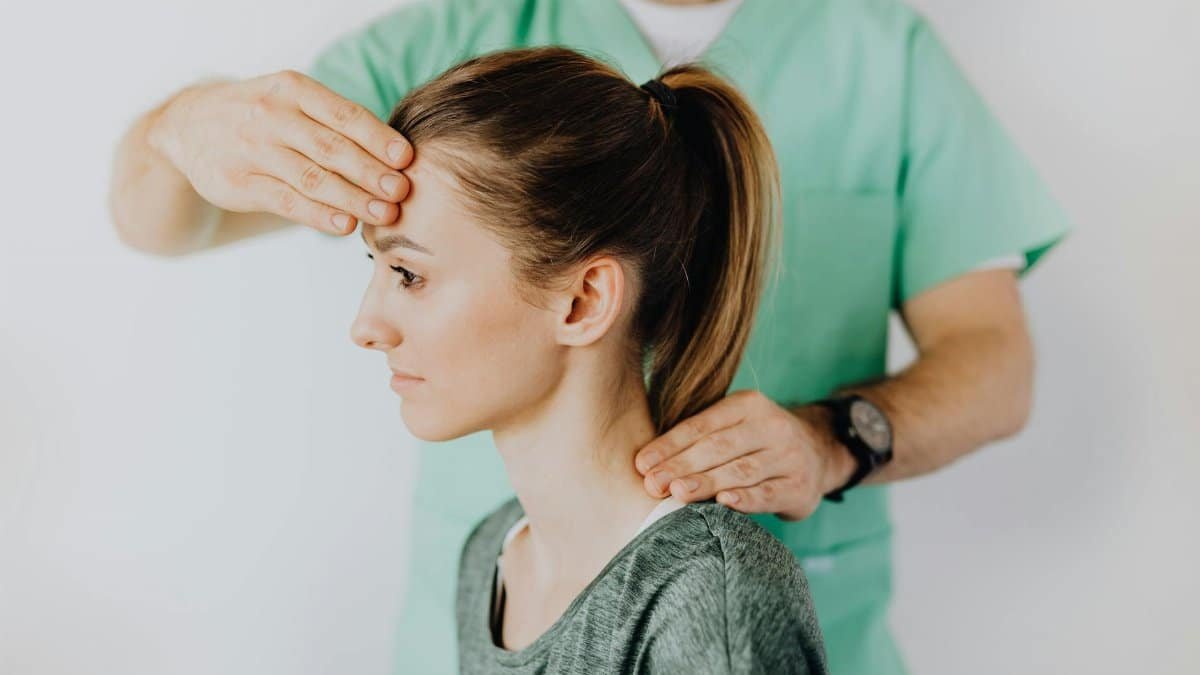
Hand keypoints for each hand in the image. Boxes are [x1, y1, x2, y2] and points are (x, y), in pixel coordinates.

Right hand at [149, 70, 412, 235]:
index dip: (378, 138)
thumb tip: (398, 157)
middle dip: (372, 172)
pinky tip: (346, 225)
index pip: (343, 114)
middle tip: (403, 191)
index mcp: (293, 89)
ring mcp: (252, 150)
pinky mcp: (238, 183)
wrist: (188, 127)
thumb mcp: (292, 102)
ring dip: (353, 198)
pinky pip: (286, 201)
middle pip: (331, 147)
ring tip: (385, 214)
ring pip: (311, 177)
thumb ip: (335, 123)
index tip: (407, 159)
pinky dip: (319, 215)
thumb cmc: (263, 117)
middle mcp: (271, 115)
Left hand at [633, 389, 856, 520]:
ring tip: (677, 494)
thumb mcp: (735, 426)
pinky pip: (768, 493)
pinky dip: (746, 499)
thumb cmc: (756, 443)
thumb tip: (647, 461)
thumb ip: (700, 437)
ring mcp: (789, 456)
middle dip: (682, 466)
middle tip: (653, 484)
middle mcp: (771, 426)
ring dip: (706, 483)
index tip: (642, 464)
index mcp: (748, 404)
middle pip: (719, 447)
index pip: (702, 425)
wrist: (819, 454)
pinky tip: (724, 503)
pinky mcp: (800, 486)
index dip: (670, 445)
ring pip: (741, 470)